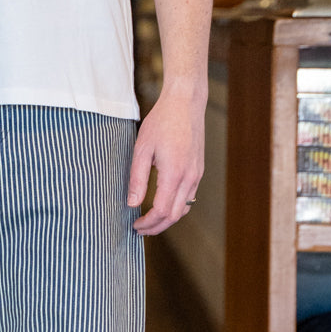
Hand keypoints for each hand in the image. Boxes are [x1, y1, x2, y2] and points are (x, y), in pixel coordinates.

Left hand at [127, 85, 205, 235]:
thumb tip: (132, 204)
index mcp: (174, 173)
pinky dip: (176, 208)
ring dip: (167, 219)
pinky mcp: (198, 170)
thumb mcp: (142, 149)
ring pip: (184, 209)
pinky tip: (163, 206)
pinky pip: (189, 198)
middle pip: (174, 215)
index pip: (161, 211)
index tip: (135, 225)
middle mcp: (189, 177)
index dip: (147, 223)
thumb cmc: (162, 121)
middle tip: (140, 230)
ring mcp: (196, 174)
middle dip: (156, 227)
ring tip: (149, 221)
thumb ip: (137, 179)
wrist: (185, 102)